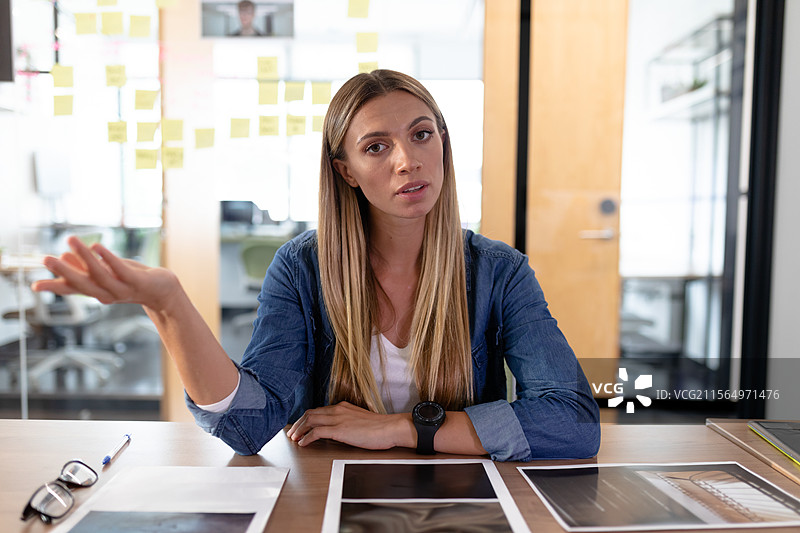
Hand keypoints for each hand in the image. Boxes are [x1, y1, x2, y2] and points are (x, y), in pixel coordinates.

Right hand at [32, 236, 181, 312]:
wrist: (163, 292)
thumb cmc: (132, 280)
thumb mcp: (107, 273)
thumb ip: (86, 266)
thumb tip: (64, 254)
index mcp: (97, 291)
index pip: (72, 289)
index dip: (54, 287)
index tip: (34, 286)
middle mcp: (106, 293)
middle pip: (82, 283)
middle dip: (64, 271)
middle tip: (45, 259)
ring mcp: (122, 288)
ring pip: (100, 274)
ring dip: (84, 256)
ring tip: (70, 240)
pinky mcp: (137, 281)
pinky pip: (121, 269)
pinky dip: (108, 258)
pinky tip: (98, 245)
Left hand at [286, 401, 414, 449]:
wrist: (390, 428)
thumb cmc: (380, 427)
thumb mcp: (360, 420)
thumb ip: (347, 422)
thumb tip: (339, 430)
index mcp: (343, 407)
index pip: (318, 410)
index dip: (306, 419)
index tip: (299, 426)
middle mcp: (338, 410)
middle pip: (310, 413)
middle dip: (298, 424)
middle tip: (291, 433)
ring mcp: (338, 419)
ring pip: (310, 420)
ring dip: (299, 430)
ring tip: (294, 439)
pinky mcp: (340, 429)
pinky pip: (317, 432)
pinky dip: (307, 438)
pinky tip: (303, 444)